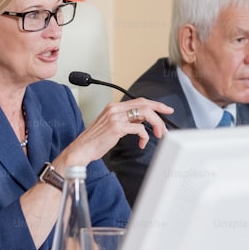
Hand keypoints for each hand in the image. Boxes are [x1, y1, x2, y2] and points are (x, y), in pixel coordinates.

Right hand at [58, 98, 173, 164]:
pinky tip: (142, 143)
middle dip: (160, 114)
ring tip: (158, 135)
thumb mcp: (111, 125)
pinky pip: (139, 128)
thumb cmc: (95, 141)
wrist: (82, 149)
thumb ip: (126, 120)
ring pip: (145, 114)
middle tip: (165, 127)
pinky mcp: (116, 127)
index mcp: (114, 106)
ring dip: (156, 125)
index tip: (166, 110)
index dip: (156, 104)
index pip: (140, 100)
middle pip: (145, 104)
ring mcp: (115, 117)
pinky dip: (145, 136)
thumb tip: (142, 121)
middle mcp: (115, 109)